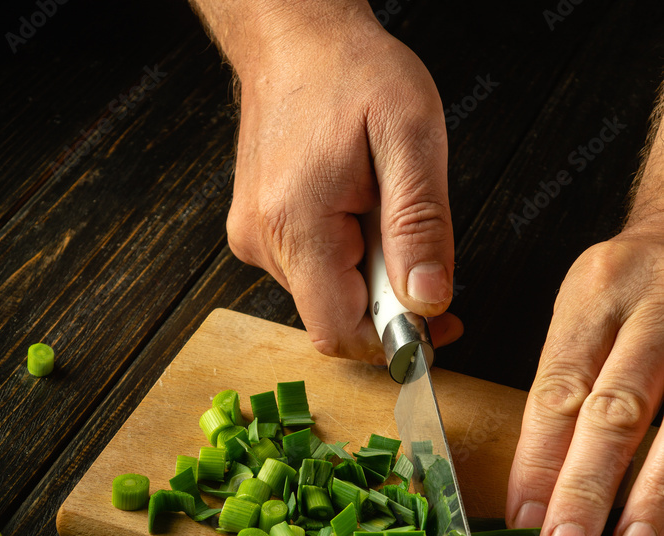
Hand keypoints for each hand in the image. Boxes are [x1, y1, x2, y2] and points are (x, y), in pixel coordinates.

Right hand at [223, 8, 461, 362]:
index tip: (435, 322)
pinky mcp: (258, 235)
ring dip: (368, 276)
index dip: (391, 341)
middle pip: (336, 318)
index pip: (339, 332)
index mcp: (297, 224)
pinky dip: (347, 260)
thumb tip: (427, 301)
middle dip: (387, 302)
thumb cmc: (352, 74)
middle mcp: (263, 242)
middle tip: (418, 249)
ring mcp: (255, 240)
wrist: (296, 38)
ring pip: (326, 297)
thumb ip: (421, 226)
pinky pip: (312, 273)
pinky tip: (357, 212)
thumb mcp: (411, 138)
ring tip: (380, 211)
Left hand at [506, 226, 663, 535]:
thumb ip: (568, 380)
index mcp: (595, 295)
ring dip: (653, 493)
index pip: (557, 390)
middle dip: (587, 487)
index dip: (537, 462)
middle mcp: (654, 309)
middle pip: (616, 410)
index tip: (523, 519)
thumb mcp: (589, 304)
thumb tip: (539, 481)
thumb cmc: (638, 279)